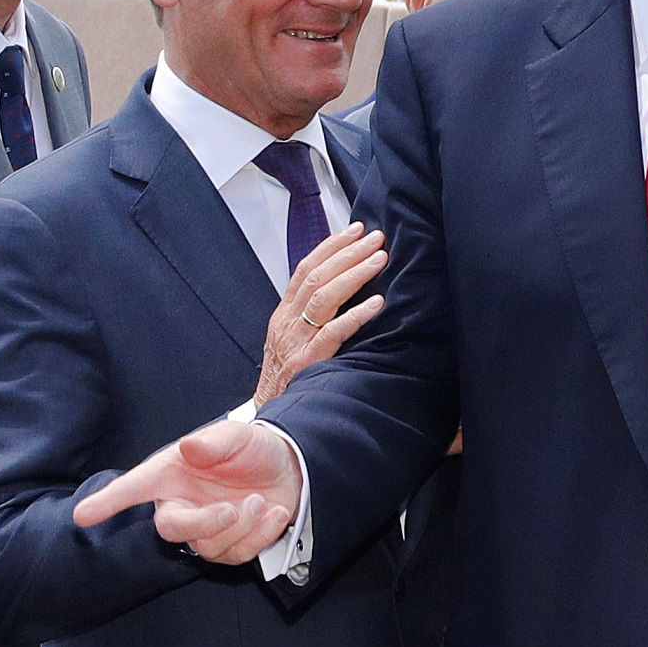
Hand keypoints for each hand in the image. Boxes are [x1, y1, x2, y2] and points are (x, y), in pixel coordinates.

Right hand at [69, 420, 301, 560]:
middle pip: (171, 530)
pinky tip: (275, 513)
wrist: (290, 469)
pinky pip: (236, 555)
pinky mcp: (229, 546)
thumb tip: (189, 447)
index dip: (108, 502)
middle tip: (230, 509)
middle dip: (201, 524)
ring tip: (261, 501)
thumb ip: (213, 442)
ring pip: (208, 546)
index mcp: (170, 475)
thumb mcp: (237, 435)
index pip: (133, 489)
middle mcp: (181, 504)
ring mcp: (204, 529)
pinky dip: (259, 536)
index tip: (82, 517)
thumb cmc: (252, 449)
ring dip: (240, 527)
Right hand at [254, 226, 387, 405]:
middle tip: (375, 238)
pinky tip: (376, 303)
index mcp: (283, 314)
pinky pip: (334, 332)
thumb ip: (310, 316)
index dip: (330, 246)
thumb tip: (341, 289)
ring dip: (354, 274)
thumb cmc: (285, 378)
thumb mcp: (290, 340)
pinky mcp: (308, 362)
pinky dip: (356, 315)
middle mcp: (288, 322)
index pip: (305, 268)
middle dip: (348, 253)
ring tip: (379, 259)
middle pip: (317, 276)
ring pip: (324, 297)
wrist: (268, 416)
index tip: (354, 231)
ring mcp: (297, 341)